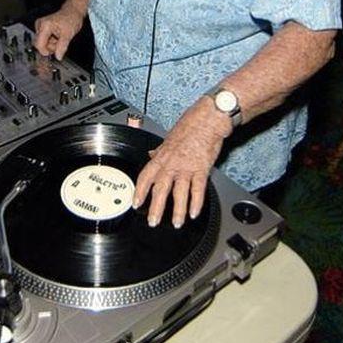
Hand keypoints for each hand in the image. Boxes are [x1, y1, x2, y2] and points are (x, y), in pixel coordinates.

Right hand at [34, 6, 83, 60]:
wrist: (73, 12)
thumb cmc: (71, 19)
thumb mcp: (68, 34)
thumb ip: (62, 46)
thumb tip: (58, 57)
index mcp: (45, 26)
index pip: (39, 44)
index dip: (46, 52)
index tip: (55, 53)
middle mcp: (40, 25)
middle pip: (40, 44)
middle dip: (50, 47)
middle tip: (59, 43)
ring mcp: (40, 26)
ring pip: (42, 43)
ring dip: (51, 45)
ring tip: (59, 39)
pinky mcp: (42, 28)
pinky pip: (44, 40)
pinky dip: (51, 41)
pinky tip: (57, 37)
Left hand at [133, 98, 231, 227]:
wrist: (207, 119)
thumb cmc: (190, 125)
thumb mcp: (169, 137)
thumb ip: (160, 151)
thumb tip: (152, 155)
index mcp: (162, 156)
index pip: (146, 176)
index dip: (139, 191)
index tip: (136, 202)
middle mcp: (172, 163)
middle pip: (160, 189)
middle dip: (155, 208)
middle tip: (152, 222)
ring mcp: (186, 168)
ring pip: (179, 193)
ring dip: (177, 211)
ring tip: (176, 224)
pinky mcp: (202, 169)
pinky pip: (198, 190)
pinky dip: (196, 203)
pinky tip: (194, 213)